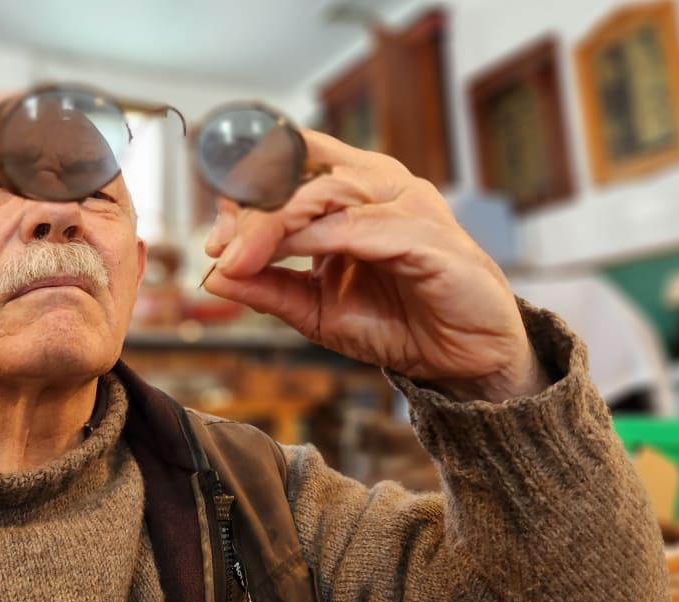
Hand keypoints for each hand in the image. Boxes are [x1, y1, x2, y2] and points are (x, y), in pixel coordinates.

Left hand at [203, 129, 547, 402]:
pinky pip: (358, 227)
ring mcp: (407, 205)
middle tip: (220, 247)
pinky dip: (313, 240)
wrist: (465, 361)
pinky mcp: (427, 235)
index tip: (215, 238)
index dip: (244, 190)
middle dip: (251, 209)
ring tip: (239, 257)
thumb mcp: (316, 311)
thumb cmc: (400, 323)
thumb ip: (269, 289)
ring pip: (325, 191)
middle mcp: (380, 186)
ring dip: (274, 223)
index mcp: (353, 194)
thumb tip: (213, 276)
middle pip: (301, 170)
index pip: (290, 163)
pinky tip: (280, 256)